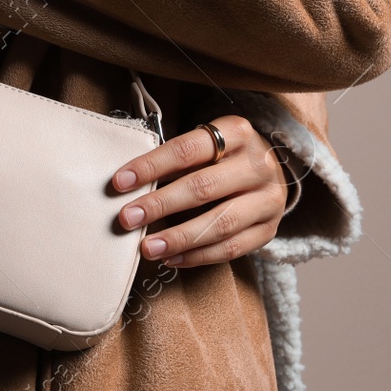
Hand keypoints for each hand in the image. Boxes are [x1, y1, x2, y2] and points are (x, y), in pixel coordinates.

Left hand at [111, 114, 289, 267]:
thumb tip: (128, 185)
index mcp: (238, 132)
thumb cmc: (225, 157)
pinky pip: (232, 248)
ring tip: (147, 247)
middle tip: (127, 218)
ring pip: (221, 223)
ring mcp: (268, 199)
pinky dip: (198, 256)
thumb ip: (176, 161)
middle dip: (160, 204)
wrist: (271, 173)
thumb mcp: (206, 145)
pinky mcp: (269, 229)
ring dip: (179, 238)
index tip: (119, 182)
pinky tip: (171, 258)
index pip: (188, 150)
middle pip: (204, 187)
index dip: (152, 166)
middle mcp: (258, 164)